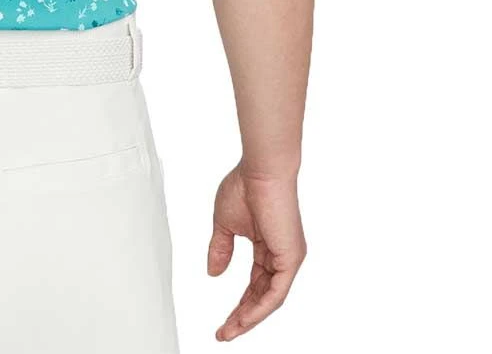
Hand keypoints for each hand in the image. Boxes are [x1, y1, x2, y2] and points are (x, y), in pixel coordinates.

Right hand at [207, 164, 306, 340]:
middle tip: (224, 333)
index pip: (254, 285)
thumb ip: (220, 249)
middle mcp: (280, 256)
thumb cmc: (245, 186)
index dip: (238, 304)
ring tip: (230, 331)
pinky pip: (277, 292)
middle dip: (242, 317)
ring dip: (249, 317)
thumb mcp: (224, 223)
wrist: (260, 170)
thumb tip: (213, 273)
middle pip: (262, 297)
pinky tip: (246, 318)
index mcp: (267, 247)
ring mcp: (288, 258)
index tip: (222, 322)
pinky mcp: (291, 257)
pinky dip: (261, 307)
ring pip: (270, 299)